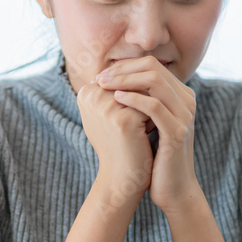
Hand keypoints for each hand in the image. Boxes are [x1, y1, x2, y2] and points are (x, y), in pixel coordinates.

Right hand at [76, 72, 153, 206]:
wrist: (123, 177)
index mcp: (85, 92)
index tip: (132, 115)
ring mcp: (105, 107)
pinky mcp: (122, 119)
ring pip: (144, 91)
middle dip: (146, 96)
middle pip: (134, 81)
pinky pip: (151, 105)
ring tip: (146, 126)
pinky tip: (149, 134)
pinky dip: (157, 117)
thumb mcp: (113, 113)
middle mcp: (91, 96)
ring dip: (153, 106)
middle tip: (144, 120)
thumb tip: (141, 63)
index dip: (138, 90)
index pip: (123, 76)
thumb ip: (118, 88)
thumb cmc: (121, 144)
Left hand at [95, 57, 198, 213]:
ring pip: (155, 81)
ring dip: (124, 80)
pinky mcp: (178, 131)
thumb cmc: (156, 158)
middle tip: (99, 77)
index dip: (124, 67)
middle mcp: (186, 101)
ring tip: (102, 85)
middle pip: (153, 68)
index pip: (151, 66)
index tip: (101, 75)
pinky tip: (115, 99)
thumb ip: (140, 104)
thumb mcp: (148, 125)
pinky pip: (154, 106)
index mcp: (180, 96)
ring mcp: (184, 115)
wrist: (173, 189)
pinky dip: (133, 99)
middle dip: (122, 70)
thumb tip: (111, 85)